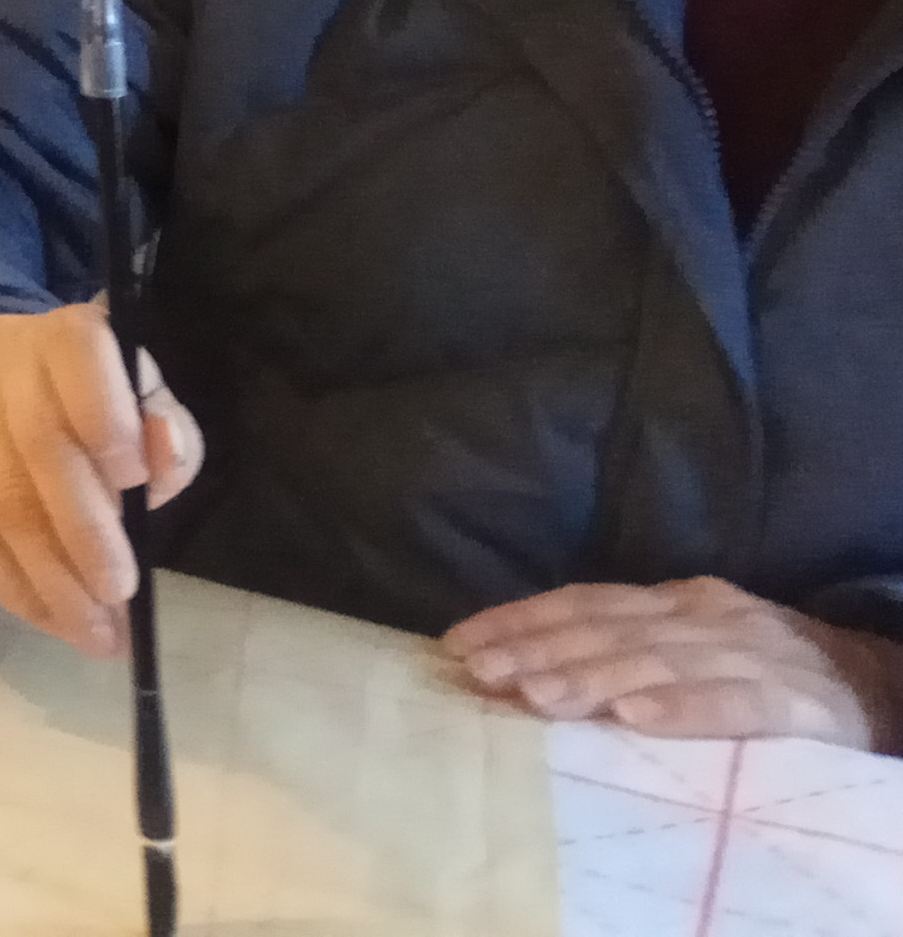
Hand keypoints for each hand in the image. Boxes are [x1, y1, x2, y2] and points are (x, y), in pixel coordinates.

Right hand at [0, 304, 206, 656]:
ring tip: (92, 632)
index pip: (79, 355)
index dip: (109, 419)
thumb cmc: (102, 409)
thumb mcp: (149, 412)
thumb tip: (162, 456)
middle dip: (83, 531)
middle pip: (36, 443)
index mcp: (65, 335)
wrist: (16, 392)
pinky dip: (8, 584)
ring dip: (47, 578)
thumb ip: (168, 438)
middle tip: (119, 594)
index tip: (138, 484)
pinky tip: (47, 617)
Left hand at [444, 580, 902, 750]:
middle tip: (480, 674)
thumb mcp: (689, 648)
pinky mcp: (796, 698)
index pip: (582, 602)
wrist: (879, 688)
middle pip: (607, 629)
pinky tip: (636, 718)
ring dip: (591, 678)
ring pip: (657, 661)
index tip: (457, 644)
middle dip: (537, 650)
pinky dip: (683, 708)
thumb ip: (623, 650)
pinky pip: (734, 701)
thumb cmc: (764, 674)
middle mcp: (703, 614)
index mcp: (674, 599)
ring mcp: (751, 650)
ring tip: (536, 697)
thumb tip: (521, 669)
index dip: (519, 620)